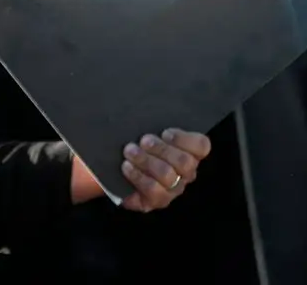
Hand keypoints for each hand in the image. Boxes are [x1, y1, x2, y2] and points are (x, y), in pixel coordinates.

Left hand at [69, 128, 210, 209]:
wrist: (105, 168)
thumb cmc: (129, 143)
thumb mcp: (142, 129)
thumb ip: (152, 123)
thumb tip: (150, 104)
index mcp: (187, 151)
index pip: (202, 146)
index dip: (185, 139)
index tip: (164, 132)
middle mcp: (184, 173)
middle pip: (185, 162)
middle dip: (162, 149)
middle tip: (143, 141)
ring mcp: (172, 189)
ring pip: (168, 176)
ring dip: (147, 161)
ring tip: (129, 151)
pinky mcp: (157, 202)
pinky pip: (154, 191)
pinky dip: (138, 176)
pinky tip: (126, 167)